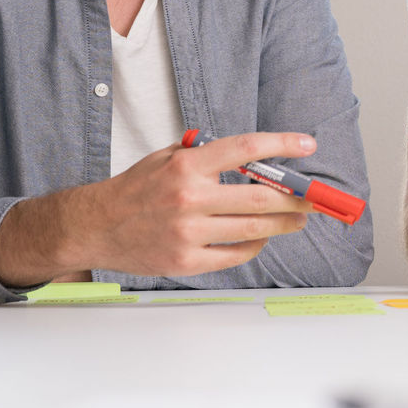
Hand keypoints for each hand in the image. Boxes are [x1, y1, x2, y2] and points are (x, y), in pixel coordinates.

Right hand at [0, 131, 316, 284]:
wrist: (95, 227)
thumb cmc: (135, 190)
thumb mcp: (167, 158)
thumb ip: (207, 155)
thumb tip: (256, 158)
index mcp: (186, 167)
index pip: (245, 149)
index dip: (282, 145)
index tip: (308, 145)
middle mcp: (189, 199)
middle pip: (261, 199)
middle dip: (295, 199)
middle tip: (312, 198)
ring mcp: (188, 233)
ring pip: (254, 230)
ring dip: (284, 224)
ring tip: (297, 219)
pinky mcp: (186, 261)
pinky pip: (235, 255)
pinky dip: (255, 246)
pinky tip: (261, 238)